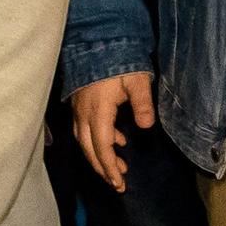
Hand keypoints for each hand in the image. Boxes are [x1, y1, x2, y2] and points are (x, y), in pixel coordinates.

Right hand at [70, 72, 155, 192]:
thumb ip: (142, 103)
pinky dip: (95, 141)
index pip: (102, 146)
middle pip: (89, 148)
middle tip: (117, 184)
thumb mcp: (137, 81)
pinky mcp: (78, 103)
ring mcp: (78, 108)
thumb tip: (147, 127)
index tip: (120, 183)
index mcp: (98, 111)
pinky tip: (114, 140)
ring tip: (117, 166)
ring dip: (98, 156)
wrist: (96, 40)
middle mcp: (84, 113)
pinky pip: (82, 129)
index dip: (110, 167)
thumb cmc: (119, 60)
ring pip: (83, 141)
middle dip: (102, 168)